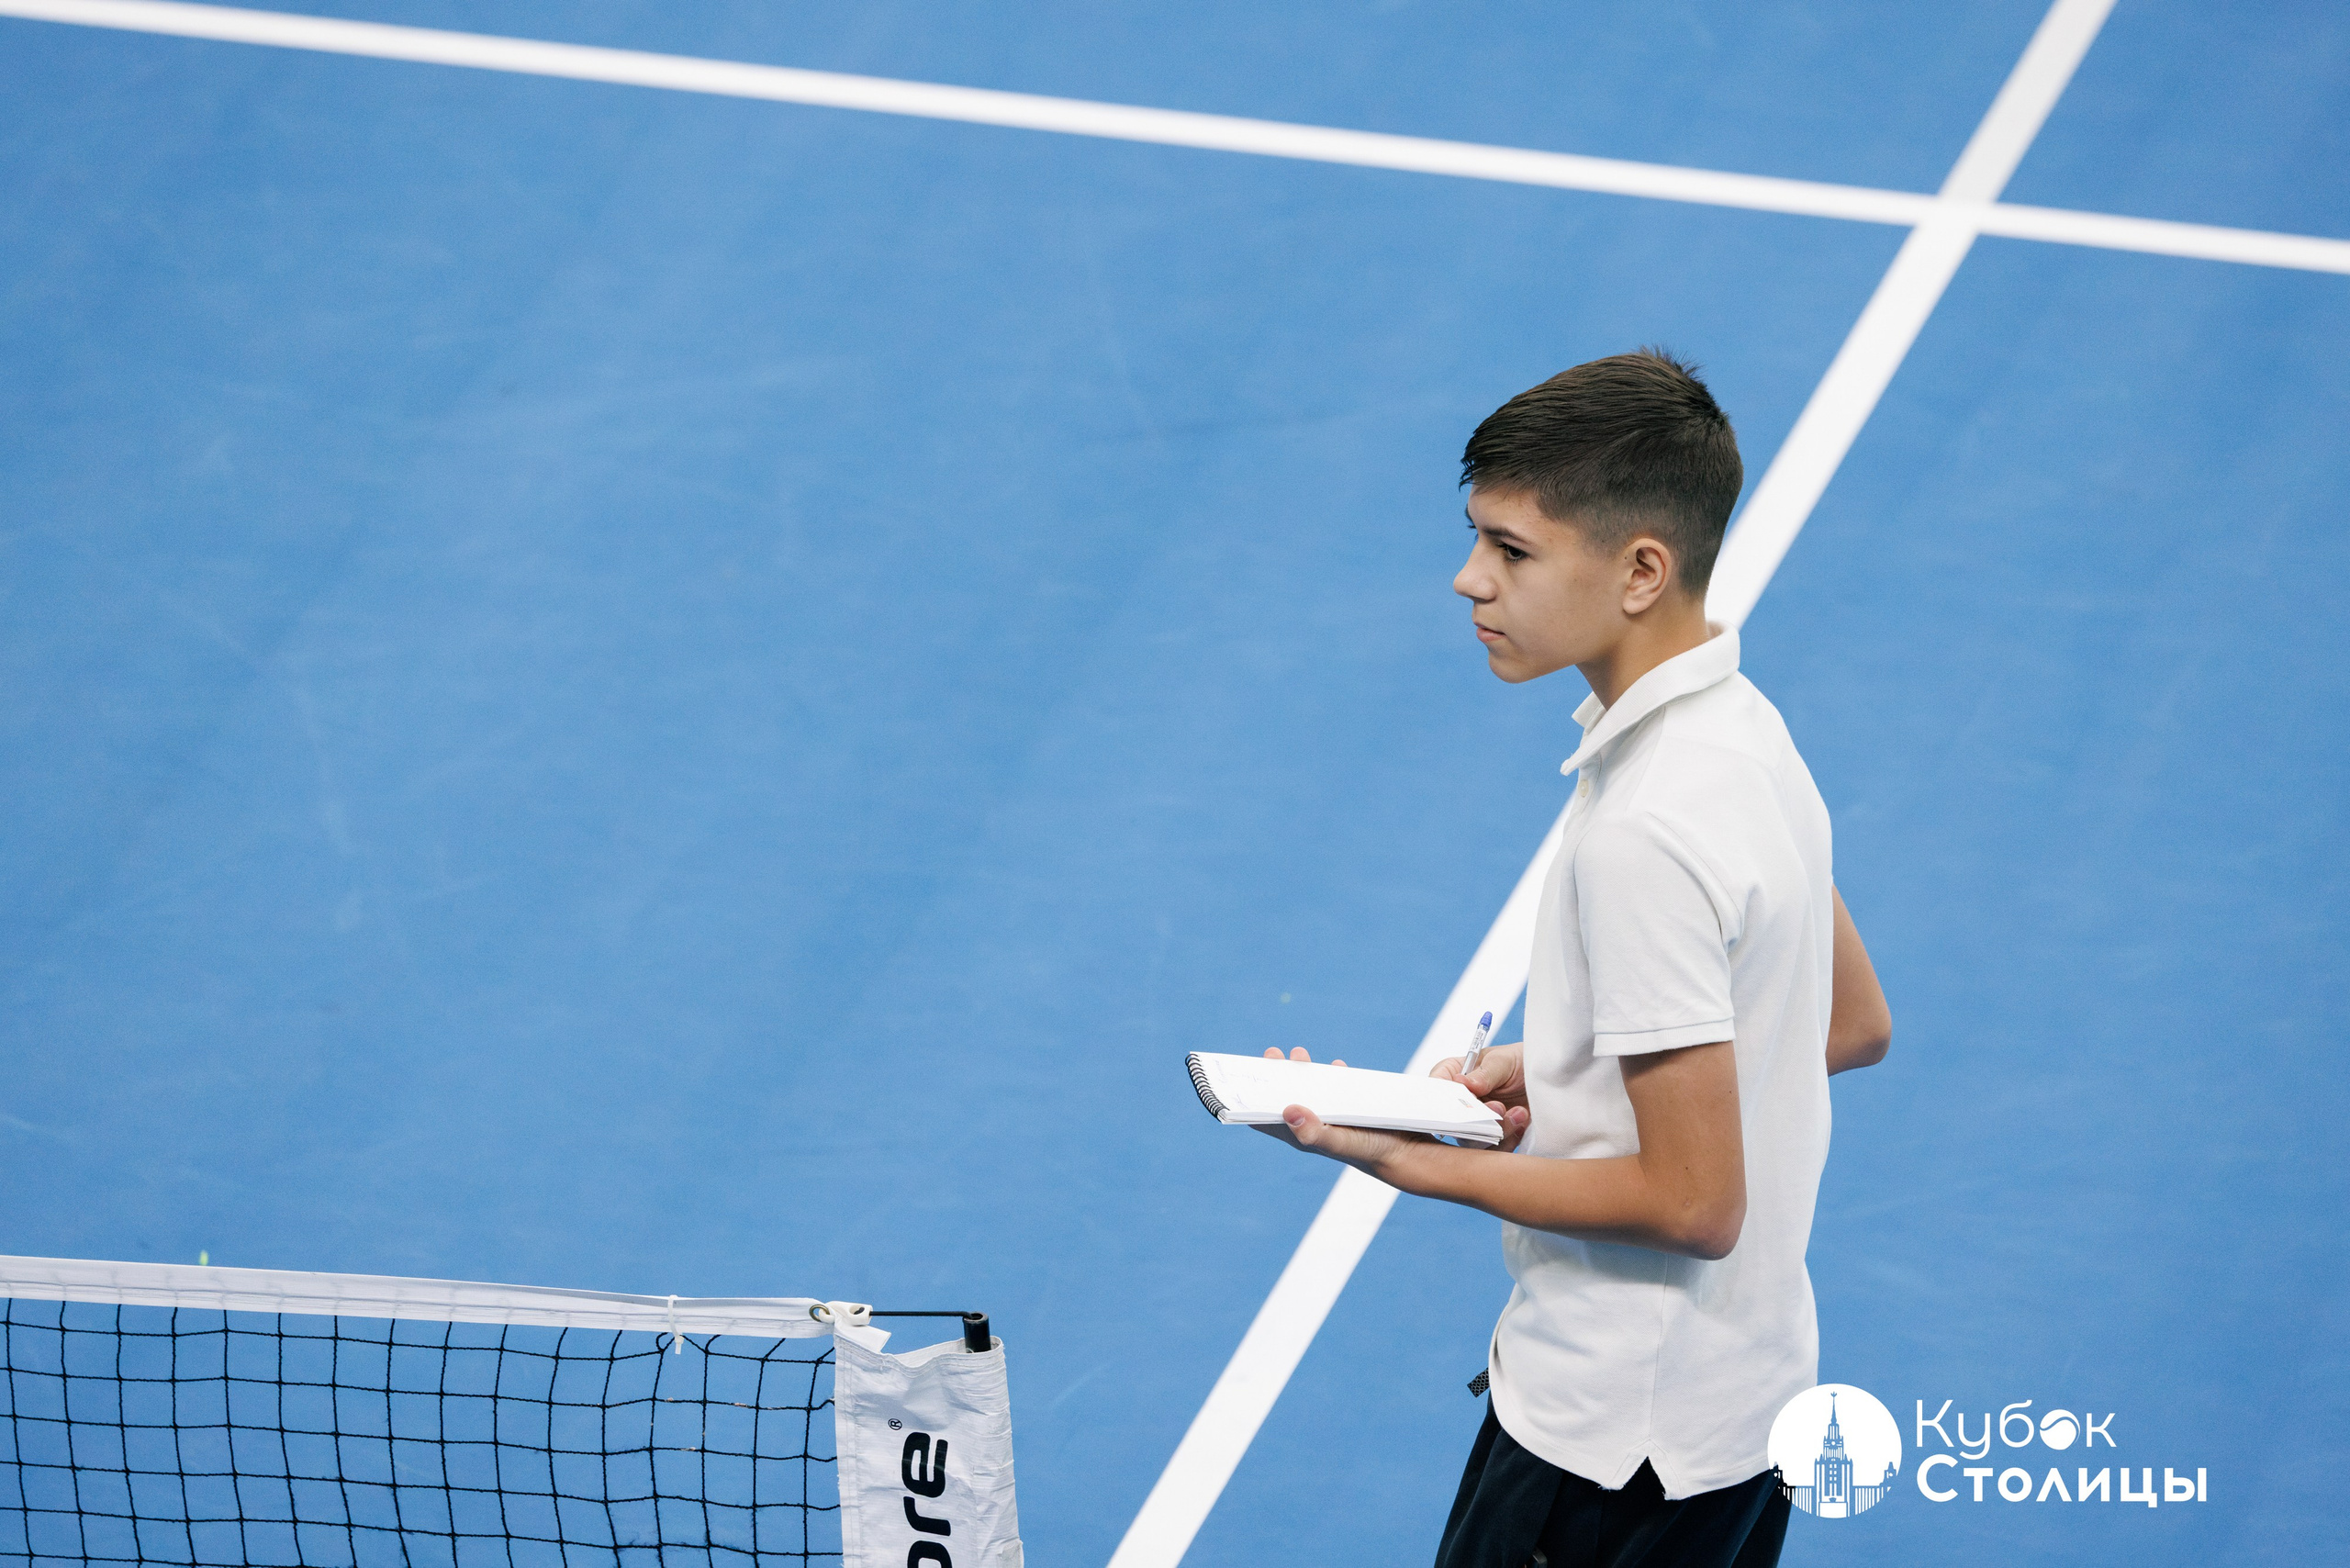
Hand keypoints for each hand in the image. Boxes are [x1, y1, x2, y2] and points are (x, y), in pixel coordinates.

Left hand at [1251, 1047, 1426, 1174]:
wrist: (1406, 1151)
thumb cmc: (1368, 1151)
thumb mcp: (1339, 1142)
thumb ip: (1313, 1131)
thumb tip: (1287, 1109)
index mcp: (1301, 1135)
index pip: (1267, 1119)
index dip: (1252, 1101)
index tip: (1245, 1077)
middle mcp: (1312, 1124)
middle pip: (1286, 1098)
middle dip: (1277, 1076)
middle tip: (1274, 1053)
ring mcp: (1331, 1115)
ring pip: (1309, 1089)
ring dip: (1301, 1071)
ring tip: (1300, 1054)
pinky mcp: (1350, 1106)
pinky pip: (1336, 1087)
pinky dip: (1332, 1074)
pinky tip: (1335, 1066)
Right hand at [1431, 1041, 1530, 1152]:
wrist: (1545, 1079)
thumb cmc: (1518, 1061)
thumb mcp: (1503, 1061)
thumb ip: (1484, 1073)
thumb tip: (1462, 1082)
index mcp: (1453, 1076)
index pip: (1435, 1089)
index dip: (1442, 1100)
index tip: (1461, 1105)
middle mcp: (1460, 1103)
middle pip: (1451, 1122)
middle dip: (1476, 1119)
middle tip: (1499, 1108)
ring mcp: (1475, 1123)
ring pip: (1472, 1141)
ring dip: (1497, 1130)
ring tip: (1519, 1112)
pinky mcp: (1492, 1138)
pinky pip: (1493, 1151)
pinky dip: (1509, 1139)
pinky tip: (1522, 1120)